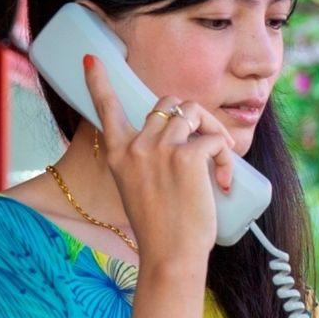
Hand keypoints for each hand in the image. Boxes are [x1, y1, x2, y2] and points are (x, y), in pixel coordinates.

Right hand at [83, 54, 236, 269]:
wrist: (170, 257)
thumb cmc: (160, 230)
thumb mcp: (139, 188)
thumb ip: (146, 163)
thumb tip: (177, 143)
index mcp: (118, 155)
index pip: (106, 109)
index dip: (99, 82)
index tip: (91, 60)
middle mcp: (135, 146)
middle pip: (168, 104)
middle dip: (192, 118)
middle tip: (208, 147)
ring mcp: (160, 148)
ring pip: (194, 113)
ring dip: (213, 133)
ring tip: (220, 162)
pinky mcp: (187, 156)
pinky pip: (214, 139)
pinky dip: (227, 156)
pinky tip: (224, 181)